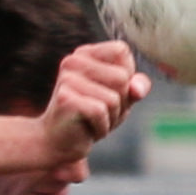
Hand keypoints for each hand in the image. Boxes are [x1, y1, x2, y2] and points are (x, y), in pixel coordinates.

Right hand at [38, 38, 149, 165]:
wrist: (58, 143)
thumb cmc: (91, 117)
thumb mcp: (121, 99)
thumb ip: (136, 87)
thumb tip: (138, 89)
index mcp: (85, 53)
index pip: (121, 51)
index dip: (126, 75)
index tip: (107, 90)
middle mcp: (73, 61)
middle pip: (122, 77)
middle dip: (120, 102)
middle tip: (100, 112)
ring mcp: (67, 79)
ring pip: (114, 98)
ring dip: (111, 118)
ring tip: (93, 121)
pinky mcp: (66, 98)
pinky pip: (101, 112)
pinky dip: (101, 127)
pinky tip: (87, 129)